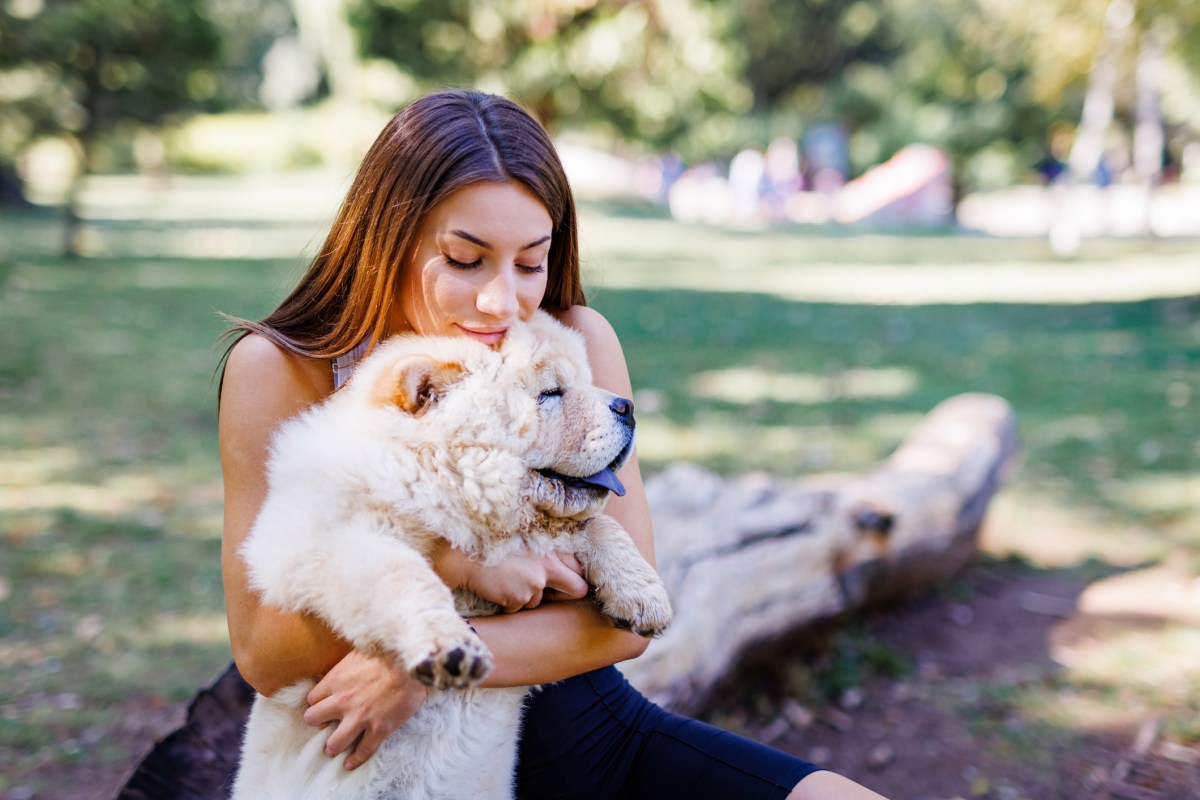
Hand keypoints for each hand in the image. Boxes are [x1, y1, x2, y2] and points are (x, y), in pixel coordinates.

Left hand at [303, 649, 429, 770]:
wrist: (413, 663)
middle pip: (314, 719)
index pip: (312, 699)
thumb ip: (347, 667)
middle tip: (325, 724)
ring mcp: (360, 717)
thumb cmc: (388, 653)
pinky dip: (355, 759)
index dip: (317, 703)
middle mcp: (343, 701)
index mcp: (336, 680)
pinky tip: (350, 763)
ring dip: (332, 746)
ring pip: (334, 742)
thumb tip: (344, 669)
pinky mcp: (379, 729)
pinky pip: (363, 750)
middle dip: (317, 722)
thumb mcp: (359, 653)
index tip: (323, 706)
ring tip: (333, 747)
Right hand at [463, 550, 588, 612]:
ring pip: (538, 601)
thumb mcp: (524, 541)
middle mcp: (548, 566)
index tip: (565, 584)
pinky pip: (518, 608)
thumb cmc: (491, 545)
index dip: (574, 579)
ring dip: (524, 597)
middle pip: (576, 589)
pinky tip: (496, 587)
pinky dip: (507, 603)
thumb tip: (559, 573)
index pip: (580, 569)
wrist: (463, 555)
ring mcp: (535, 582)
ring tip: (505, 580)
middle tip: (546, 594)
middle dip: (563, 595)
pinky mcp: (519, 597)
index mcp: (550, 549)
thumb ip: (544, 555)